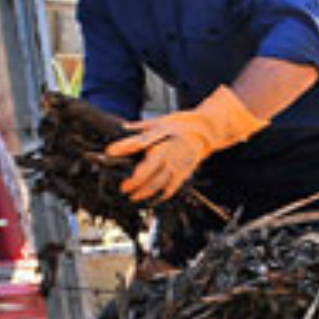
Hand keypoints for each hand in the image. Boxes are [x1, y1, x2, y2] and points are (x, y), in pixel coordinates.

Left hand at [107, 85, 265, 202]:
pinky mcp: (184, 172)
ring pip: (159, 181)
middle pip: (149, 168)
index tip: (109, 152)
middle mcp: (169, 151)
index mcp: (162, 135)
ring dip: (145, 191)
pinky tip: (153, 198)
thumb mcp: (163, 120)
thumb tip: (125, 127)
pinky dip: (162, 194)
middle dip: (135, 180)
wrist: (209, 131)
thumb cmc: (186, 124)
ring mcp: (178, 163)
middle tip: (123, 187)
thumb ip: (142, 127)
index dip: (123, 147)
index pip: (139, 141)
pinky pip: (172, 187)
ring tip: (133, 197)